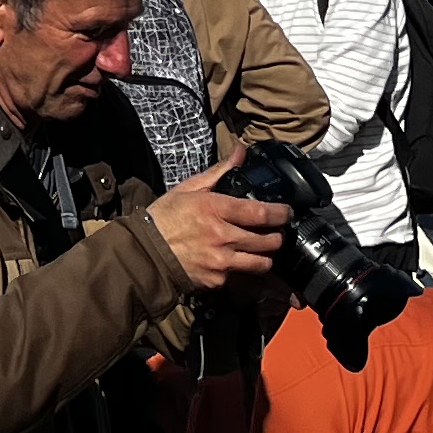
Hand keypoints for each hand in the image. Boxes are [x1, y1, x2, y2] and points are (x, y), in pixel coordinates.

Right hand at [143, 166, 289, 290]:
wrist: (145, 253)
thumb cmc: (165, 218)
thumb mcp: (189, 188)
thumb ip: (220, 171)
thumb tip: (240, 151)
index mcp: (215, 210)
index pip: (261, 213)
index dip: (281, 213)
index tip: (287, 212)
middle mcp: (223, 237)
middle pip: (268, 241)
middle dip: (276, 236)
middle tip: (274, 232)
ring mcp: (222, 262)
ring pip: (261, 263)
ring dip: (265, 256)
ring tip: (259, 250)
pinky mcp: (218, 281)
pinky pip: (239, 276)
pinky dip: (239, 269)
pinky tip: (230, 261)